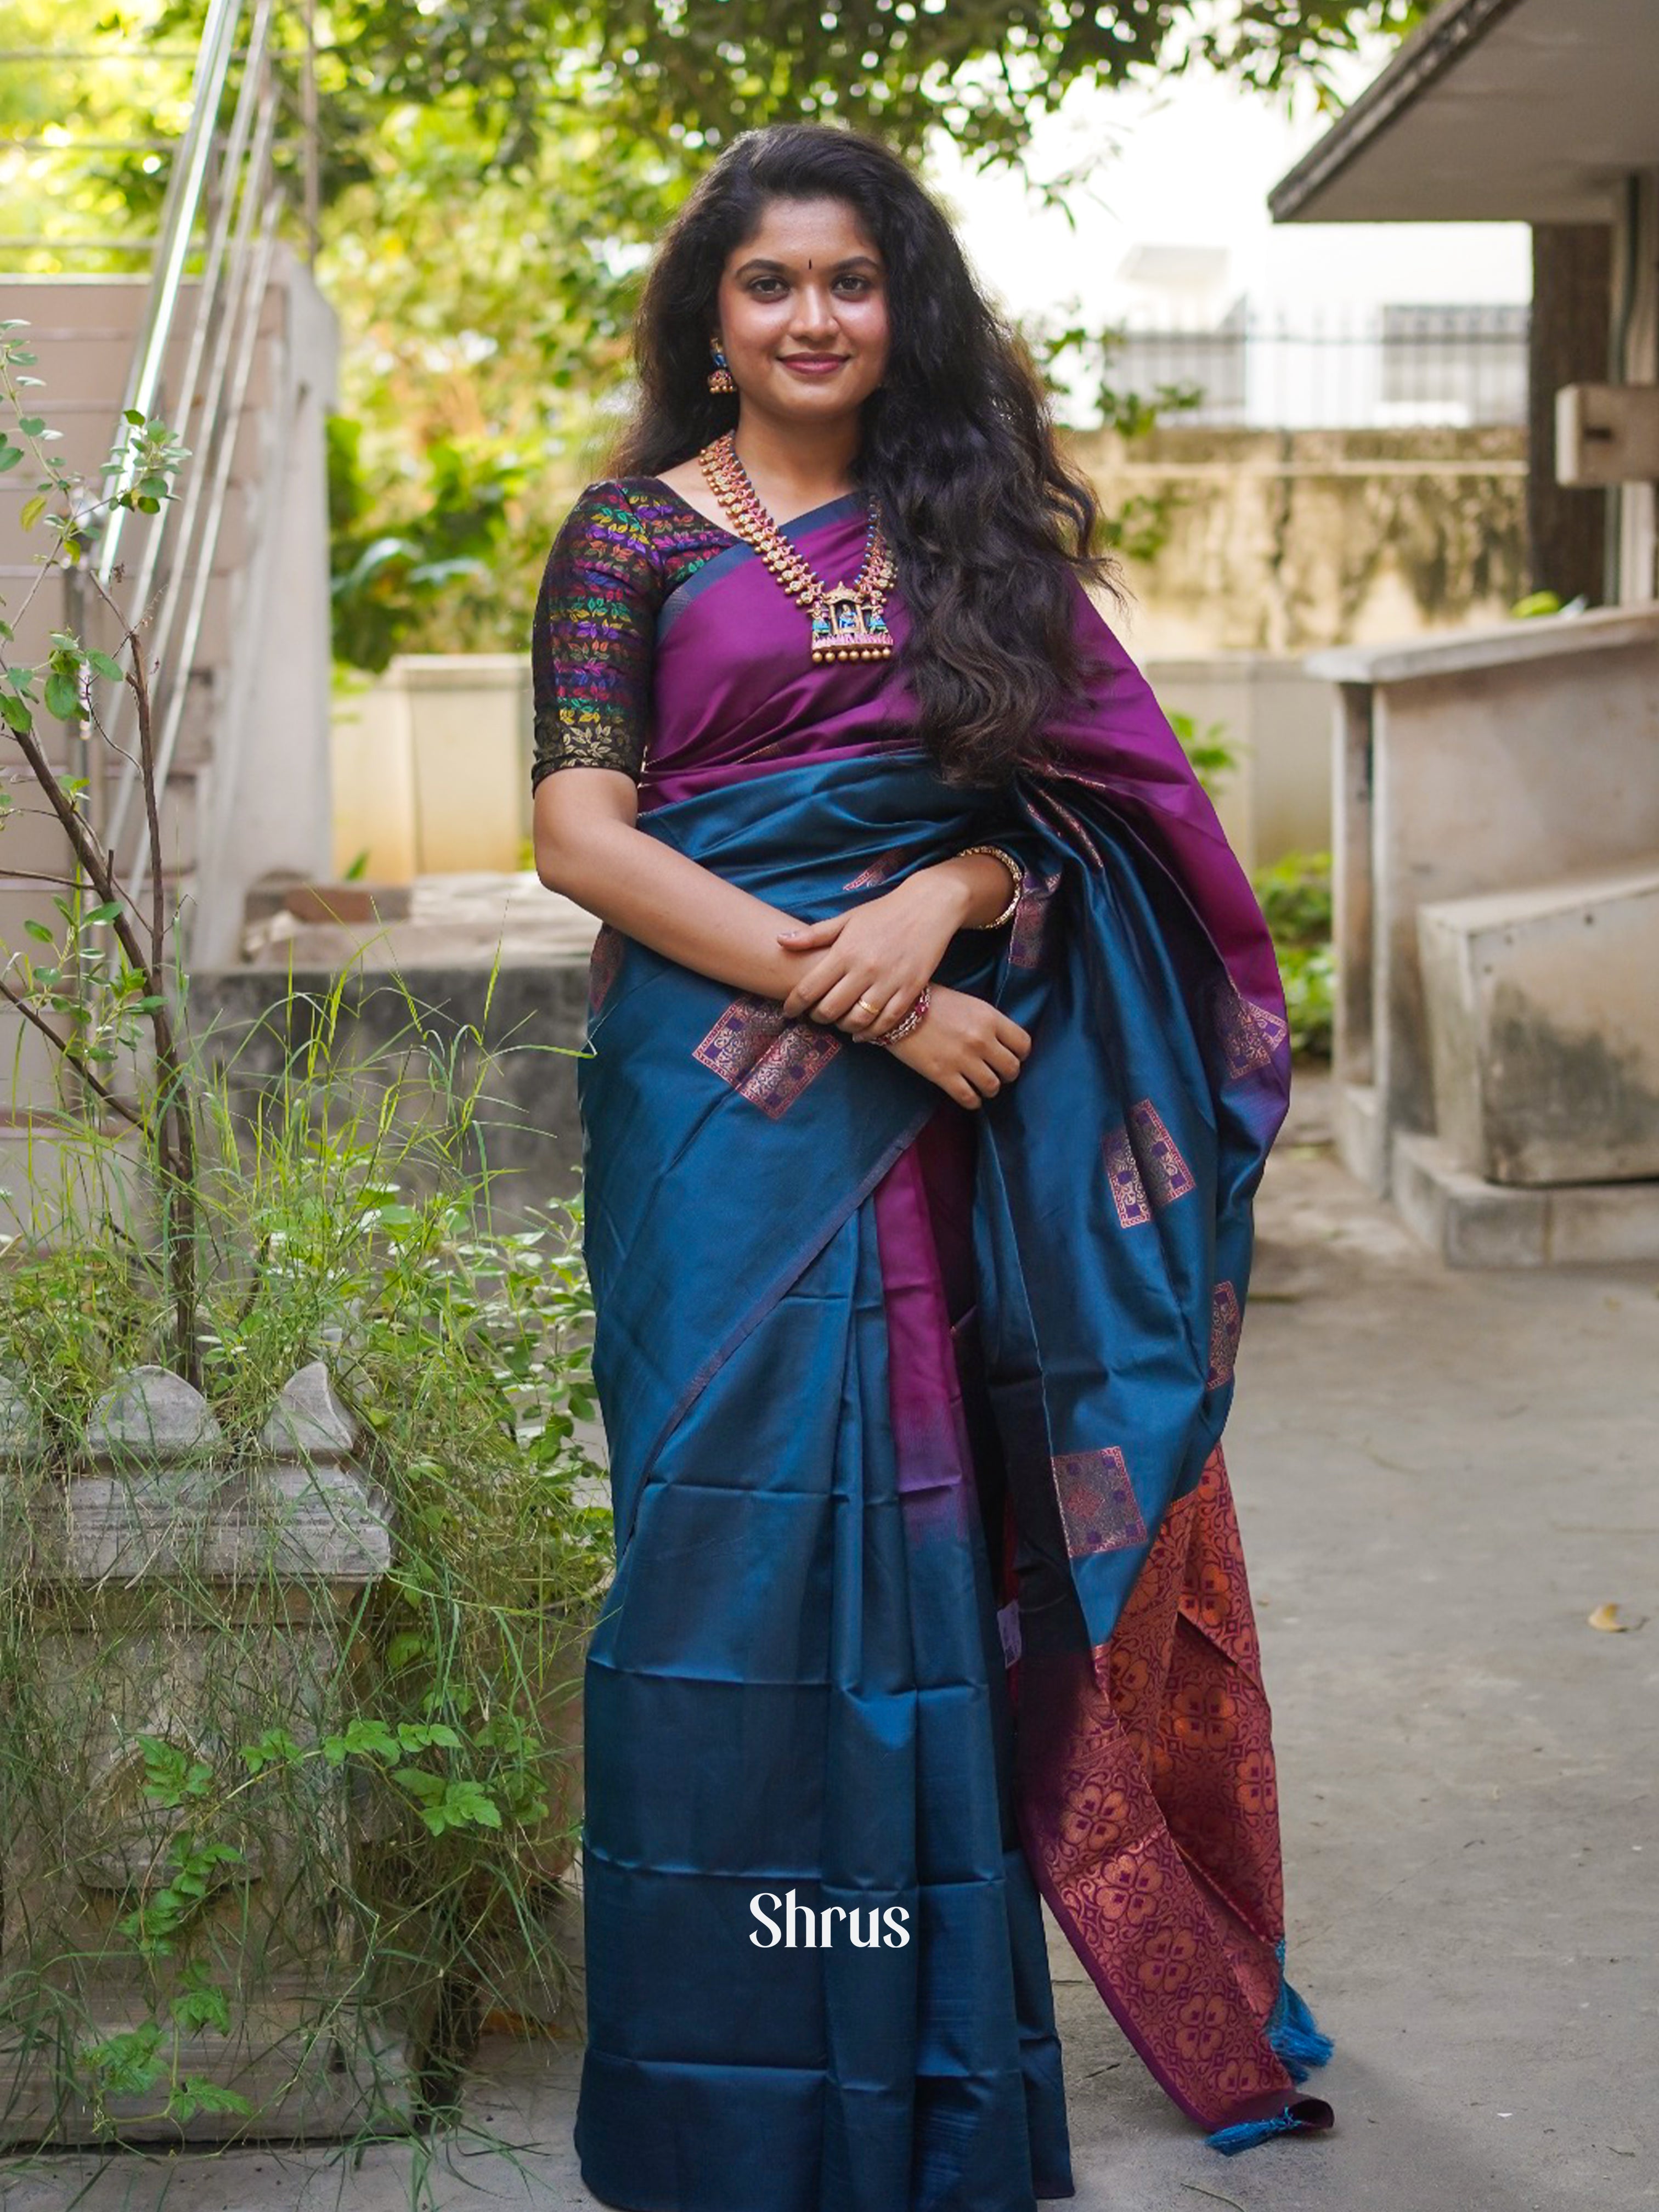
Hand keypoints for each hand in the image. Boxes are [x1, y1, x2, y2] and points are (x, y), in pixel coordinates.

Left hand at [777, 868, 970, 1036]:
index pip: (809, 988)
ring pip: (858, 1019)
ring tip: (838, 1023)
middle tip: (814, 1016)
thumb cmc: (883, 912)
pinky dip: (870, 1032)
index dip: (794, 1004)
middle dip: (817, 1017)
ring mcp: (889, 981)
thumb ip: (813, 935)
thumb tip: (779, 940)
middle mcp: (865, 969)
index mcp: (845, 951)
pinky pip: (887, 1021)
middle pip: (831, 1009)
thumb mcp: (846, 919)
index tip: (788, 1010)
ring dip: (843, 1027)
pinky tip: (861, 1033)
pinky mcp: (910, 989)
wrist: (928, 906)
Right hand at [881, 984, 1031, 1108]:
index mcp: (989, 1018)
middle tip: (997, 1072)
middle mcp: (981, 1040)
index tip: (1011, 1055)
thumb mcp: (969, 1004)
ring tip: (982, 1085)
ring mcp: (963, 1059)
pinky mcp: (944, 1075)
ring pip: (993, 1087)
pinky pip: (969, 1098)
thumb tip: (1002, 1043)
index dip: (1020, 1054)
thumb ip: (989, 1023)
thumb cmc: (933, 1002)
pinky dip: (973, 1101)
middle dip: (1007, 1073)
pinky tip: (969, 1096)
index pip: (1023, 1044)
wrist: (897, 1011)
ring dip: (990, 1088)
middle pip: (1012, 1068)